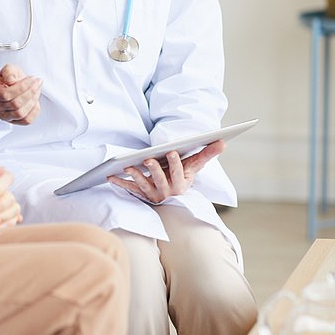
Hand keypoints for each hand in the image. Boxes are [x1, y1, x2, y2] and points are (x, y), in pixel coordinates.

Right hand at [0, 63, 41, 125]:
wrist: (11, 87)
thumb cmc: (10, 78)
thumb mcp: (9, 69)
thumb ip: (9, 72)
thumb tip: (11, 81)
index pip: (6, 94)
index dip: (21, 87)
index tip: (32, 78)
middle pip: (15, 104)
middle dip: (30, 92)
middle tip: (38, 82)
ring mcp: (4, 116)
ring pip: (20, 114)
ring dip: (33, 101)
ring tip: (37, 90)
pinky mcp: (14, 122)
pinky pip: (26, 121)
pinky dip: (34, 111)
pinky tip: (35, 100)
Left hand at [108, 139, 225, 203]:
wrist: (173, 193)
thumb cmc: (184, 174)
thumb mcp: (196, 165)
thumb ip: (208, 153)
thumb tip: (223, 141)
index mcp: (181, 184)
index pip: (179, 173)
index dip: (175, 163)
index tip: (171, 151)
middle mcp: (167, 191)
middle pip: (160, 180)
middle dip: (154, 170)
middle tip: (147, 159)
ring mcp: (153, 194)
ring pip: (143, 185)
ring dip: (135, 176)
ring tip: (128, 167)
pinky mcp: (141, 193)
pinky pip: (130, 189)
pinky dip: (120, 183)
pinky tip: (110, 176)